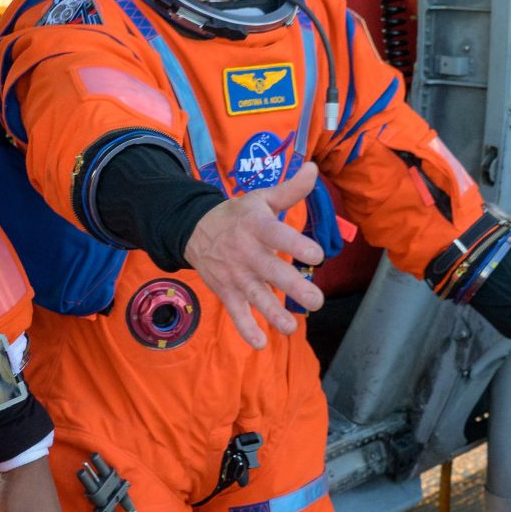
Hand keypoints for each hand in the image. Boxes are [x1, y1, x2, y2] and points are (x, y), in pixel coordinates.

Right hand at [183, 163, 325, 349]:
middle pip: (271, 272)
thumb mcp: (261, 198)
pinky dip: (246, 329)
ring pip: (256, 298)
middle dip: (293, 288)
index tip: (317, 254)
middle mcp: (247, 253)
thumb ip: (290, 189)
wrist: (194, 230)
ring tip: (291, 328)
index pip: (277, 235)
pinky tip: (261, 343)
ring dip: (273, 314)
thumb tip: (314, 168)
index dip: (295, 245)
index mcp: (257, 227)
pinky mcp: (227, 292)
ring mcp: (236, 276)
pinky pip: (236, 313)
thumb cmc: (237, 215)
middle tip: (316, 301)